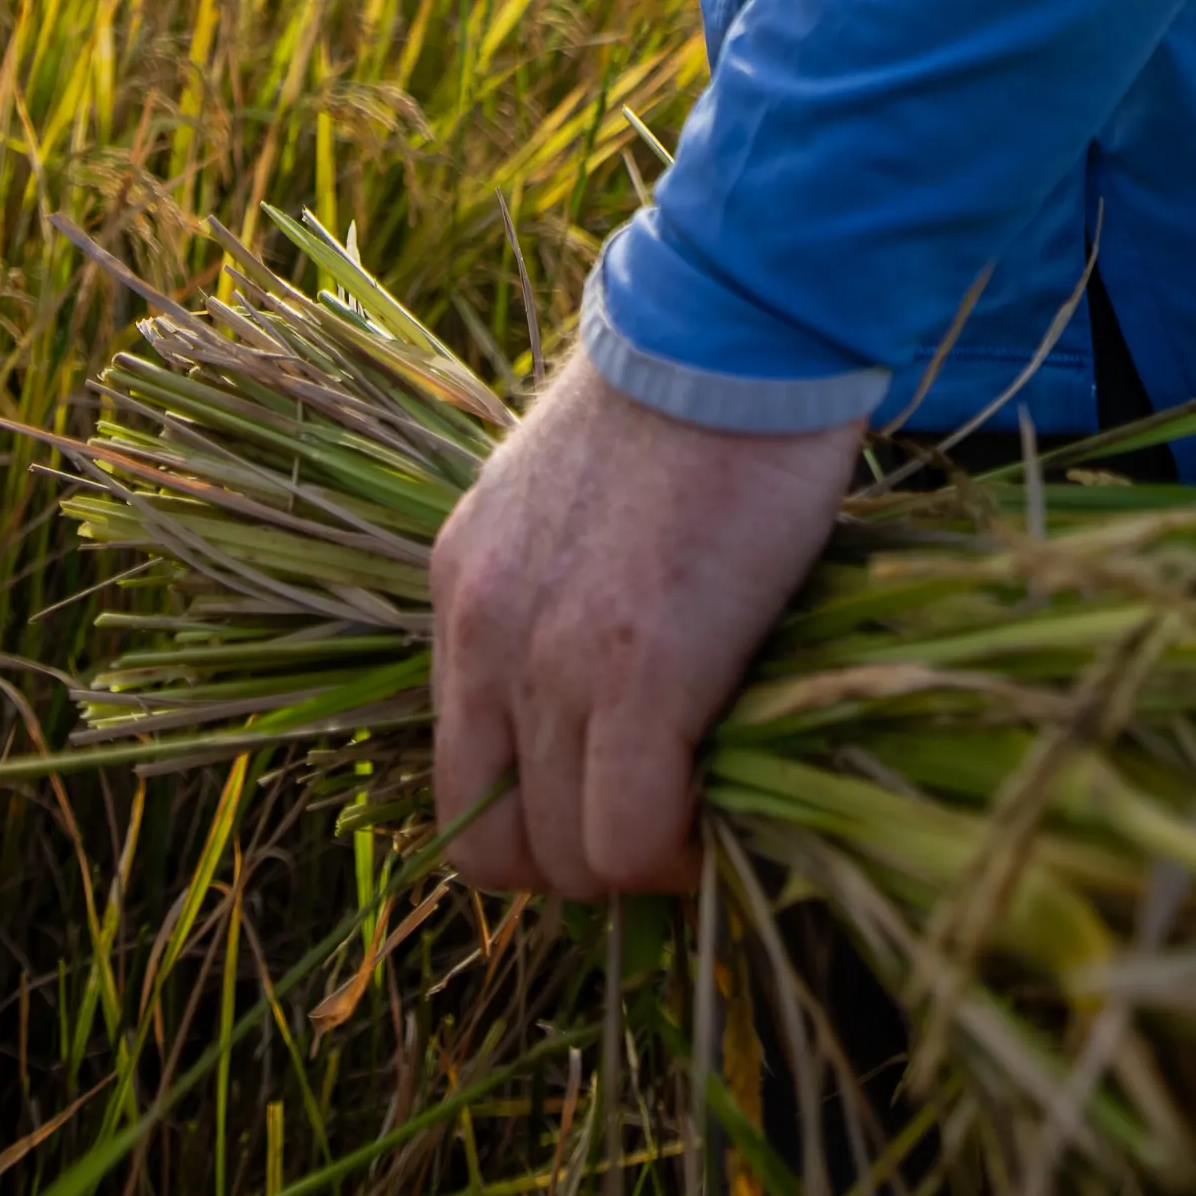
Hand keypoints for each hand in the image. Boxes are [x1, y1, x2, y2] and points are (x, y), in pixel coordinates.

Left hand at [428, 352, 865, 899]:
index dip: (540, 822)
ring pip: (563, 858)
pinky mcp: (634, 674)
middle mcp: (481, 632)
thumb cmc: (692, 397)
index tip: (620, 803)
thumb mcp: (579, 499)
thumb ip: (568, 592)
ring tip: (704, 821)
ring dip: (636, 864)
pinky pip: (630, 837)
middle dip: (580, 864)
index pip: (460, 778)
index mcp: (464, 585)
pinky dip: (676, 855)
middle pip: (493, 847)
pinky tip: (722, 821)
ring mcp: (549, 659)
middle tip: (665, 831)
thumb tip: (624, 696)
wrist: (735, 330)